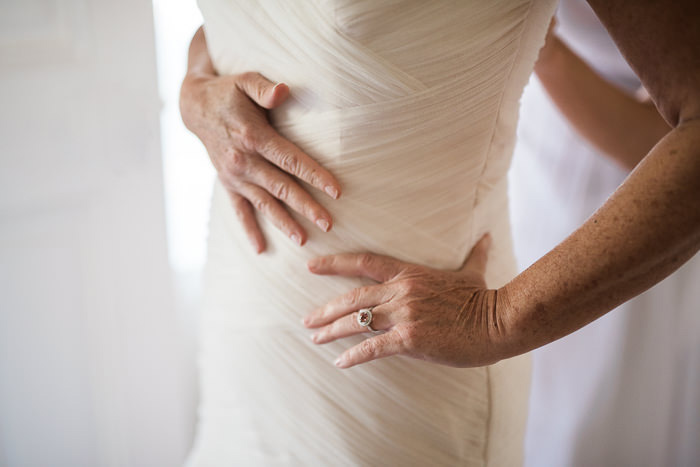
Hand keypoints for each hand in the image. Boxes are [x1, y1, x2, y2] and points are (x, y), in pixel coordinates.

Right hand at [180, 70, 341, 252]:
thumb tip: (284, 91)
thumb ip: (265, 88)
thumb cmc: (228, 91)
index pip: (290, 160)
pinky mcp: (228, 183)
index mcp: (253, 136)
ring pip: (264, 203)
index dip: (314, 175)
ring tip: (304, 240)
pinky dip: (249, 229)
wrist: (194, 106)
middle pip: (281, 187)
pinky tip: (261, 249)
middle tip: (329, 224)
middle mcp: (243, 161)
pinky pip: (239, 210)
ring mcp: (234, 175)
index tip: (336, 191)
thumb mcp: (245, 80)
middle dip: (306, 206)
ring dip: (284, 222)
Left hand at [303, 235, 512, 368]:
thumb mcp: (474, 272)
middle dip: (325, 309)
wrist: (499, 320)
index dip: (335, 263)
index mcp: (409, 273)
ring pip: (357, 320)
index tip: (311, 266)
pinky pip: (373, 347)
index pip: (364, 262)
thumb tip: (486, 236)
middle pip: (353, 296)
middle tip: (306, 320)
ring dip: (332, 331)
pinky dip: (354, 355)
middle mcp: (401, 291)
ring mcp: (405, 314)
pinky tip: (340, 363)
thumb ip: (474, 254)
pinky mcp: (411, 338)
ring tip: (314, 339)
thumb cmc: (484, 298)